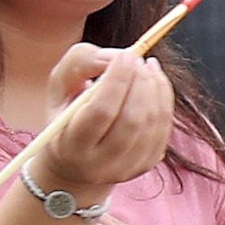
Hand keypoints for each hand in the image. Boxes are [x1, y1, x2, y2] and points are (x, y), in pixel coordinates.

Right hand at [36, 41, 174, 200]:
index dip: (117, 80)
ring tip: (145, 65)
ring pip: (152, 124)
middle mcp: (99, 165)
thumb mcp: (60, 84)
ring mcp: (126, 169)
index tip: (126, 55)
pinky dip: (164, 99)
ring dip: (155, 88)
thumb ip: (81, 62)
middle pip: (131, 120)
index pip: (101, 112)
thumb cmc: (67, 112)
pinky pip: (164, 128)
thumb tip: (117, 57)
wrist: (76, 159)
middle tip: (137, 58)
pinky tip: (155, 80)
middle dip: (140, 83)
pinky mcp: (147, 164)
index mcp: (70, 146)